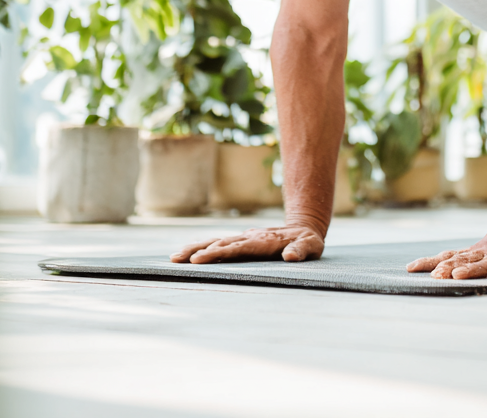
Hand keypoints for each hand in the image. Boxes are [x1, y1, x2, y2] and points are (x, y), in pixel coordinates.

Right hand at [170, 223, 324, 264]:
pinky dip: (204, 248)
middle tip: (177, 259)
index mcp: (263, 241)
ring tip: (175, 257)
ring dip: (196, 248)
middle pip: (220, 243)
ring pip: (217, 242)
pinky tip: (190, 254)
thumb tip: (290, 257)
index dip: (218, 253)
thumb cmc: (308, 241)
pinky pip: (221, 244)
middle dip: (198, 250)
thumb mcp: (311, 246)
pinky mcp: (243, 242)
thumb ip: (302, 251)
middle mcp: (250, 238)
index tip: (200, 259)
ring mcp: (245, 238)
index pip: (236, 248)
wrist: (305, 226)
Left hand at [406, 223, 486, 279]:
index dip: (432, 261)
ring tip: (457, 275)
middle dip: (450, 267)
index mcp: (483, 248)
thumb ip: (474, 261)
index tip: (411, 268)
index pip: (453, 255)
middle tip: (433, 276)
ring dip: (474, 269)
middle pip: (469, 258)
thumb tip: (444, 270)